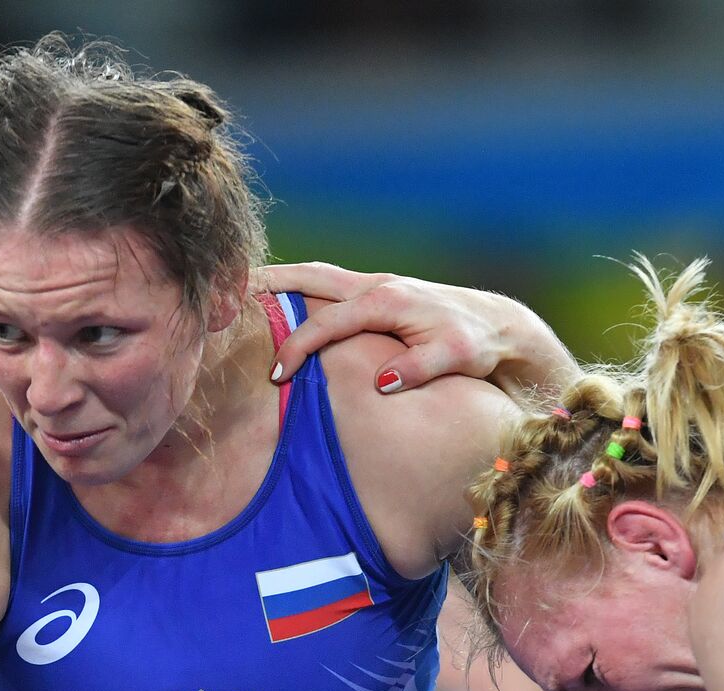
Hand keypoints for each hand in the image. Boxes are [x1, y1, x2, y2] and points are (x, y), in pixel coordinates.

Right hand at [259, 262, 573, 394]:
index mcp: (386, 301)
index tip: (276, 376)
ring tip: (241, 288)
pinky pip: (329, 286)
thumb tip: (382, 382)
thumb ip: (418, 369)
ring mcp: (376, 286)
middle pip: (310, 277)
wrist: (497, 326)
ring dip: (281, 280)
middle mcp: (376, 286)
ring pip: (317, 276)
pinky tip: (282, 300)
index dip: (297, 348)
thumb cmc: (475, 344)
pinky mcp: (378, 293)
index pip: (327, 322)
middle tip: (227, 290)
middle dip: (269, 284)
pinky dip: (301, 287)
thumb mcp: (454, 358)